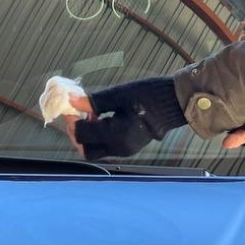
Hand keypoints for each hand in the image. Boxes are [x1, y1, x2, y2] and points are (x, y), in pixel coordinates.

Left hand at [60, 77, 187, 159]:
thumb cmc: (149, 95)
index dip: (71, 121)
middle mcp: (119, 148)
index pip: (82, 134)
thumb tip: (71, 101)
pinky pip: (106, 147)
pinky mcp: (129, 147)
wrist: (175, 103)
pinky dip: (98, 136)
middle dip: (76, 134)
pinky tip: (101, 118)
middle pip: (86, 150)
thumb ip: (94, 101)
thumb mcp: (120, 94)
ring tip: (89, 114)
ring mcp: (125, 150)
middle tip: (75, 115)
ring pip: (96, 150)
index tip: (70, 106)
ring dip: (87, 135)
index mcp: (116, 136)